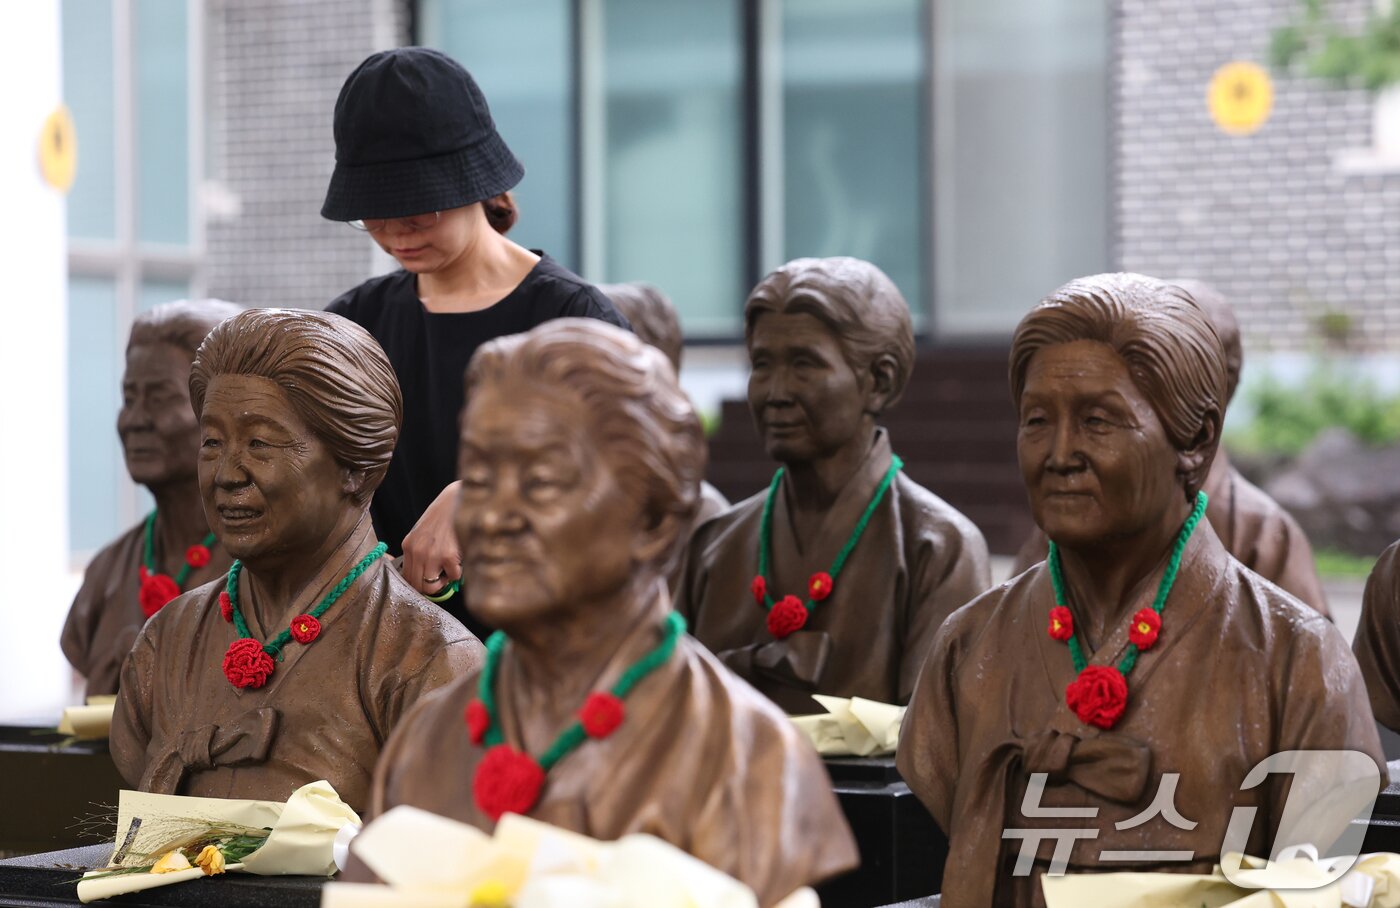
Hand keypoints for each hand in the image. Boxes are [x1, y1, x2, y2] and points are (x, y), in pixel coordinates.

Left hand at [401, 481, 462, 595]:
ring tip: (449, 570)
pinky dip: (458, 573)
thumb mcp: (423, 533)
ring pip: (431, 587)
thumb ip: (420, 553)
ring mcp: (432, 555)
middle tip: (441, 578)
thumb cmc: (443, 515)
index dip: (418, 584)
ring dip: (443, 582)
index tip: (427, 582)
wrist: (458, 500)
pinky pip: (453, 577)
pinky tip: (458, 560)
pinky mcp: (449, 556)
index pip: (406, 577)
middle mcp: (417, 552)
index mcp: (408, 545)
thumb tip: (426, 577)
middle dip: (430, 586)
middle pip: (417, 585)